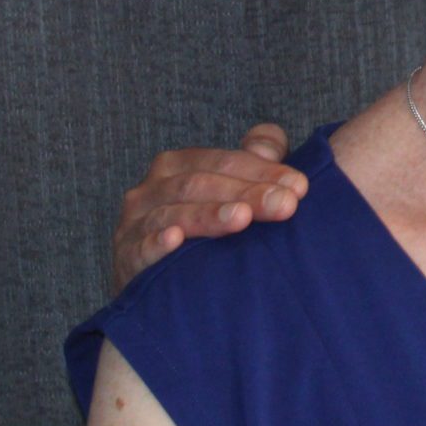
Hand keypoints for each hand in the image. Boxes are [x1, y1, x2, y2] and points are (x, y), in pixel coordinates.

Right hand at [112, 125, 308, 287]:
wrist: (162, 287)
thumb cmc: (204, 231)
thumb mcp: (229, 191)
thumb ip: (252, 161)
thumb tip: (271, 138)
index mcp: (176, 167)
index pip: (223, 161)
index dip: (262, 170)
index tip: (299, 186)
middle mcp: (151, 190)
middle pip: (201, 184)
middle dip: (247, 193)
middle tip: (285, 205)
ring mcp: (134, 224)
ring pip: (173, 213)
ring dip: (209, 215)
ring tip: (243, 218)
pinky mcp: (126, 258)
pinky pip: (139, 248)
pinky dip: (156, 243)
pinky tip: (176, 240)